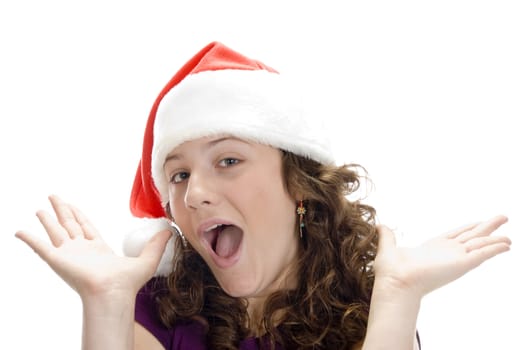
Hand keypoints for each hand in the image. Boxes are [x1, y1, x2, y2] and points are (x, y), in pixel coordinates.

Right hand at [15, 195, 170, 299]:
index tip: (73, 205)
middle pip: (69, 225)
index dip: (79, 215)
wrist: (113, 292)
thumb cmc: (128, 282)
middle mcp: (81, 250)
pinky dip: (29, 239)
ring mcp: (68, 254)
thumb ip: (157, 244)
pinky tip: (19, 231)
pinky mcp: (57, 259)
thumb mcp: (147, 258)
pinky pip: (39, 246)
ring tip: (40, 208)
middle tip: (54, 196)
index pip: (86, 227)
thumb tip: (170, 231)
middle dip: (62, 211)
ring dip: (47, 219)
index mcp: (98, 249)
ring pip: (55, 231)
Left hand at [372, 215, 511, 297]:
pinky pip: (483, 253)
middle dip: (487, 227)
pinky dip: (495, 248)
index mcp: (433, 248)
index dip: (468, 228)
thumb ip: (387, 236)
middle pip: (472, 236)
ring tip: (510, 235)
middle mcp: (447, 252)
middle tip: (503, 218)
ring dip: (496, 238)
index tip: (478, 222)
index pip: (455, 235)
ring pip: (481, 244)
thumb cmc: (391, 272)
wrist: (396, 283)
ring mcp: (456, 258)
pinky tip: (507, 244)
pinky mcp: (462, 263)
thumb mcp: (388, 248)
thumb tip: (380, 226)